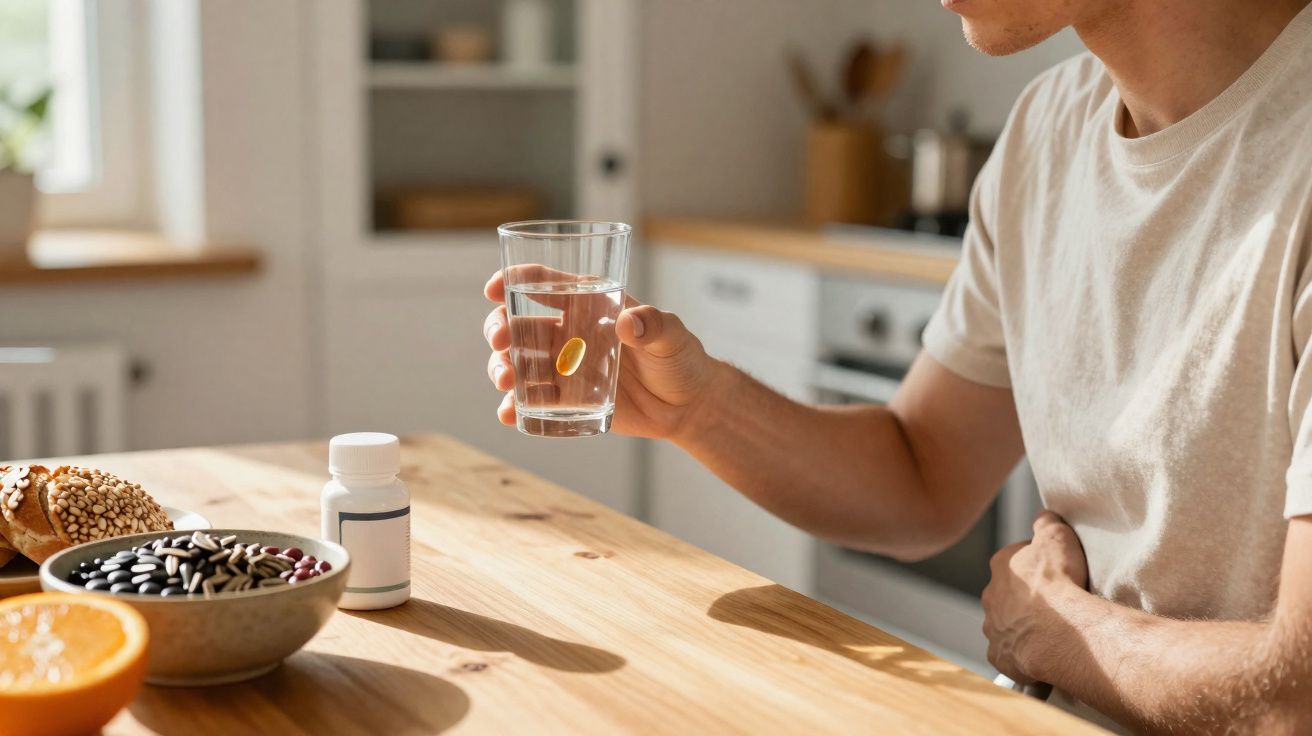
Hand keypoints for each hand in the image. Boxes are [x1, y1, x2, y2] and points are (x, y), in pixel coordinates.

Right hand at [483, 268, 722, 438]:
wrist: (688, 405)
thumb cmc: (681, 358)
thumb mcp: (672, 335)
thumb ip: (653, 324)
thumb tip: (628, 322)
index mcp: (588, 304)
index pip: (544, 283)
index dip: (514, 280)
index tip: (493, 289)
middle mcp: (569, 332)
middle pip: (518, 323)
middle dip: (499, 329)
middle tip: (501, 342)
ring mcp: (564, 367)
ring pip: (517, 362)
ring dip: (501, 368)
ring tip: (505, 381)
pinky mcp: (566, 399)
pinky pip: (531, 402)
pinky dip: (514, 407)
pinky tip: (509, 413)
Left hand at [981, 510, 1087, 683]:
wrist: (1061, 631)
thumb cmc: (1060, 581)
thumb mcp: (1057, 535)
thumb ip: (1046, 521)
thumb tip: (1043, 515)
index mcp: (1002, 565)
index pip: (1016, 559)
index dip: (1038, 564)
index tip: (1055, 572)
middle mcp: (990, 595)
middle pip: (1008, 593)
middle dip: (1027, 597)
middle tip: (1055, 604)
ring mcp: (993, 627)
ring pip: (1007, 624)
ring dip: (1023, 625)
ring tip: (1051, 630)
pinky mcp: (1000, 655)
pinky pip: (1010, 653)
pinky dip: (1022, 653)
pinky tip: (1041, 652)